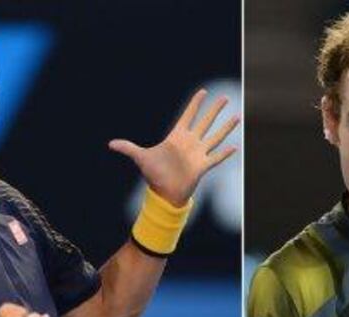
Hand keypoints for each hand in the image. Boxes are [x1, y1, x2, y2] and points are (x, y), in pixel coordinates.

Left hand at [108, 88, 239, 205]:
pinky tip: (234, 147)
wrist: (164, 193)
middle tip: (225, 98)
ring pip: (215, 137)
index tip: (203, 92)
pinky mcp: (203, 166)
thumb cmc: (154, 175)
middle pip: (205, 122)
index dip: (195, 104)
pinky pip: (216, 157)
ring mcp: (198, 154)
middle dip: (215, 110)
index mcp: (177, 137)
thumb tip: (110, 144)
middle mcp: (190, 143)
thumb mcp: (141, 158)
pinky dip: (225, 153)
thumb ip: (128, 149)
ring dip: (226, 127)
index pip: (188, 116)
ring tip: (237, 117)